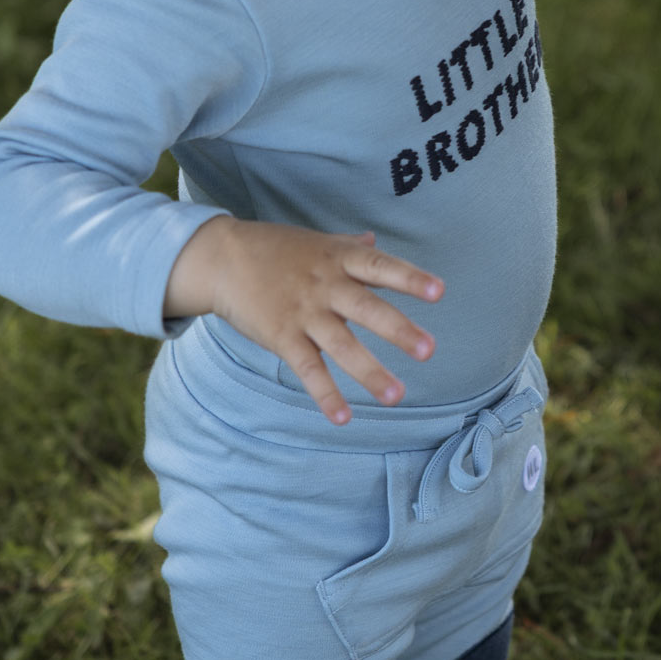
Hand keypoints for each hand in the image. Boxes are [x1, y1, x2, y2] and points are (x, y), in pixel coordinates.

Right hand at [162, 217, 444, 421]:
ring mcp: (303, 313)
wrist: (221, 258)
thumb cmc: (275, 248)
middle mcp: (326, 286)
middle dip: (398, 330)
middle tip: (428, 350)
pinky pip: (308, 369)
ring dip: (370, 372)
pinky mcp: (282, 336)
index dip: (410, 279)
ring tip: (397, 396)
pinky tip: (344, 418)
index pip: (381, 267)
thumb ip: (349, 247)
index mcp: (339, 260)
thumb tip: (375, 242)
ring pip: (341, 345)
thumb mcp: (317, 241)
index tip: (439, 292)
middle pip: (367, 309)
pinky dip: (325, 394)